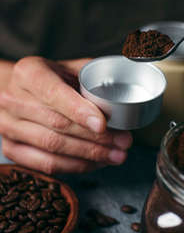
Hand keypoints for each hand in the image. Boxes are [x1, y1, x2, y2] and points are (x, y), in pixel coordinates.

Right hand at [0, 57, 132, 172]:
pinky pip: (45, 164)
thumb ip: (91, 74)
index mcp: (29, 73)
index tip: (103, 124)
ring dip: (89, 155)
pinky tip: (96, 163)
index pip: (54, 94)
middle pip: (57, 124)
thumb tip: (122, 84)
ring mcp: (8, 126)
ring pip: (52, 147)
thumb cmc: (49, 78)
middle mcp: (13, 99)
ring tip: (116, 155)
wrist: (15, 91)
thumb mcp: (66, 66)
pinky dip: (74, 166)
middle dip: (95, 137)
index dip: (79, 111)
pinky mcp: (10, 148)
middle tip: (123, 141)